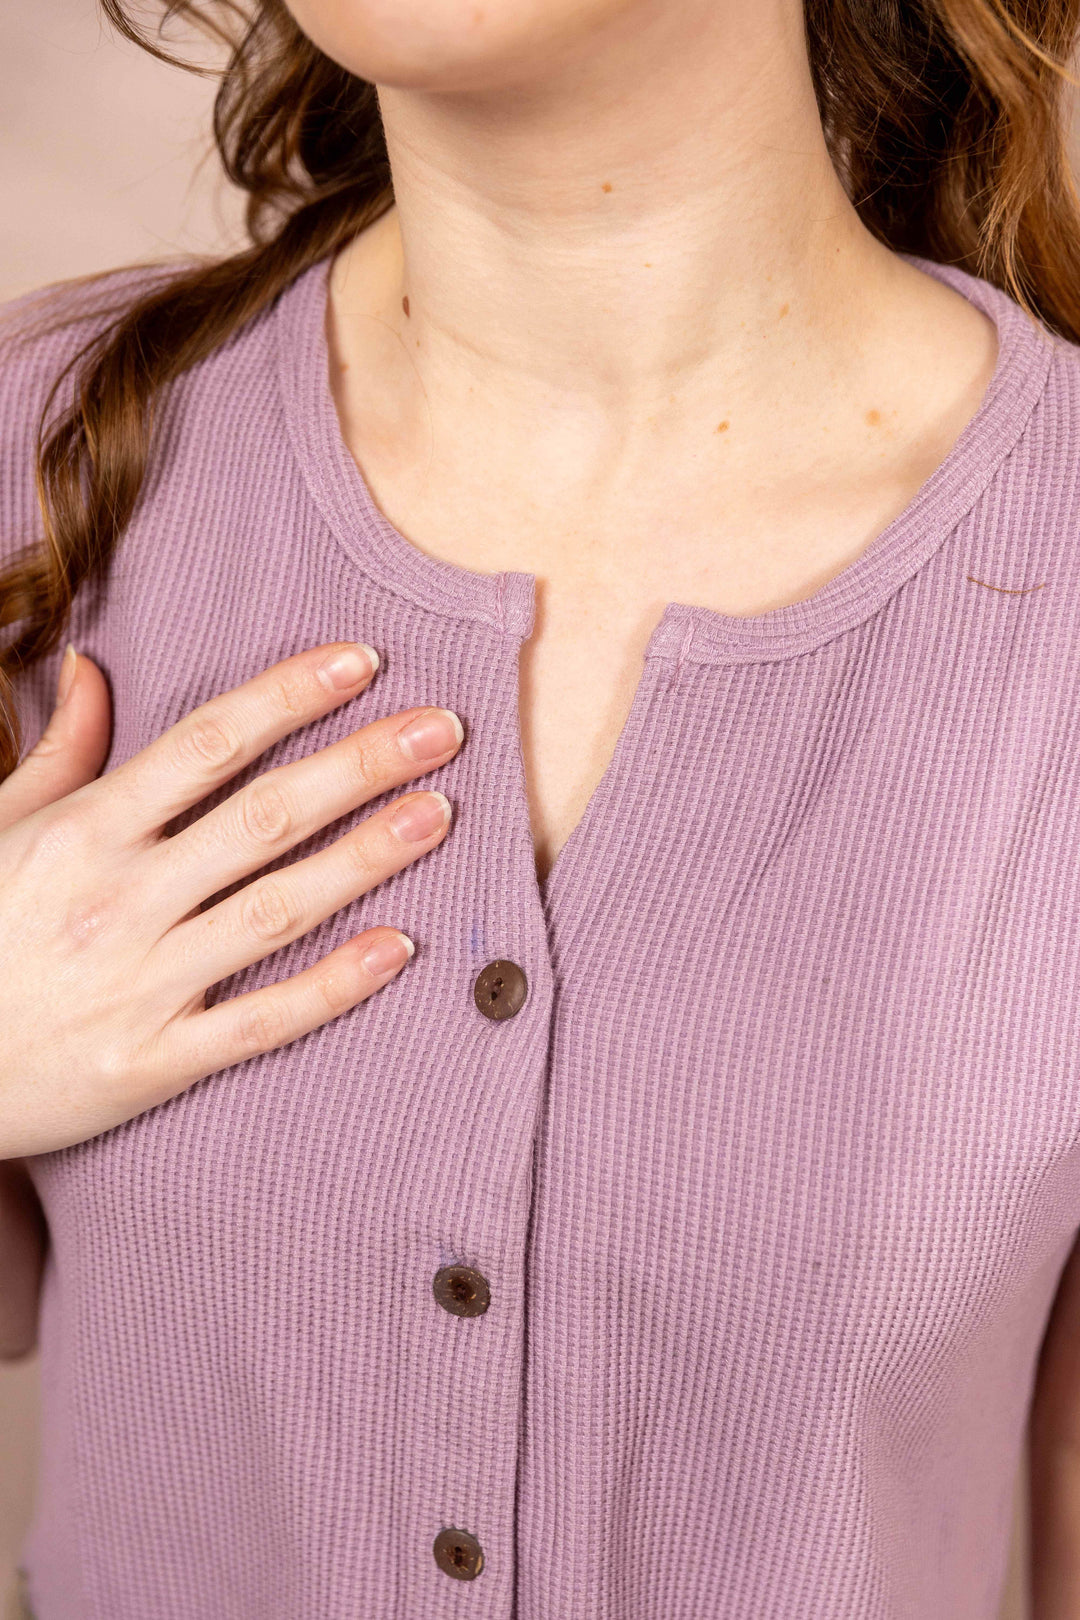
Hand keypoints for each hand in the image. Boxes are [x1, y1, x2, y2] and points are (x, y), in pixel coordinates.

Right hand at [0, 641, 462, 1157]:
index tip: (364, 662)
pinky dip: (333, 986)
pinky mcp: (156, 1061)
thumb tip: (89, 666)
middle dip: (360, 765)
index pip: (209, 744)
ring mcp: (142, 983)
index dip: (292, 696)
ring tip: (440, 814)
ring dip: (365, 858)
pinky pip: (263, 1020)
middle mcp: (120, 899)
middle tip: (445, 729)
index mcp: (83, 831)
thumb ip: (56, 750)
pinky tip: (400, 947)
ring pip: (277, 910)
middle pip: (264, 817)